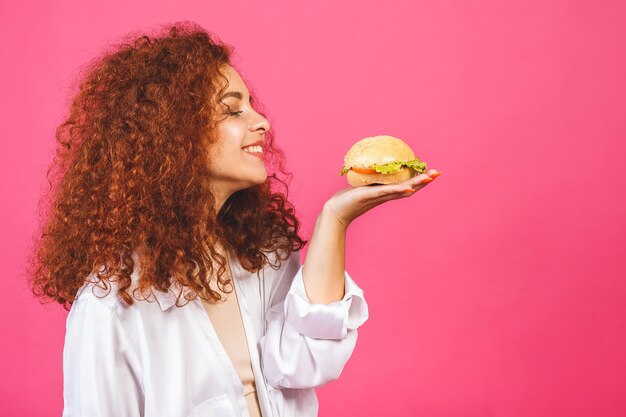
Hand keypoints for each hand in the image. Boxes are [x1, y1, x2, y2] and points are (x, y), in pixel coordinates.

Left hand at [323, 169, 441, 227]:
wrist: (336, 212)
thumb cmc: (348, 199)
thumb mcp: (362, 186)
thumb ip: (369, 180)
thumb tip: (372, 166)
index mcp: (386, 192)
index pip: (407, 185)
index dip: (420, 180)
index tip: (432, 172)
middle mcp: (386, 195)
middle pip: (410, 188)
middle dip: (425, 181)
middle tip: (438, 173)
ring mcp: (379, 196)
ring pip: (402, 190)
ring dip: (417, 184)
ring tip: (430, 178)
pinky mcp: (370, 195)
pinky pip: (387, 192)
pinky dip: (398, 189)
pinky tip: (408, 187)